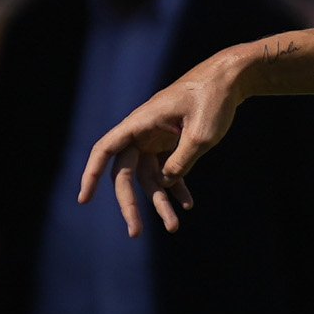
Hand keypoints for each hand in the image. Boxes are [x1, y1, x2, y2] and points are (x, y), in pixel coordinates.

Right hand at [78, 51, 248, 233]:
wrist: (229, 80)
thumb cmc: (212, 100)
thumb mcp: (201, 134)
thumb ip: (182, 161)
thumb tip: (165, 183)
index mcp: (139, 123)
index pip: (106, 150)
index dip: (91, 175)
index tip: (84, 199)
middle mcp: (142, 132)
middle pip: (127, 174)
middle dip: (130, 205)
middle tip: (136, 233)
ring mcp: (156, 139)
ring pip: (150, 178)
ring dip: (160, 202)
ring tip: (174, 227)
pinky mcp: (172, 144)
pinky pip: (168, 171)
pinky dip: (177, 188)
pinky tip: (187, 205)